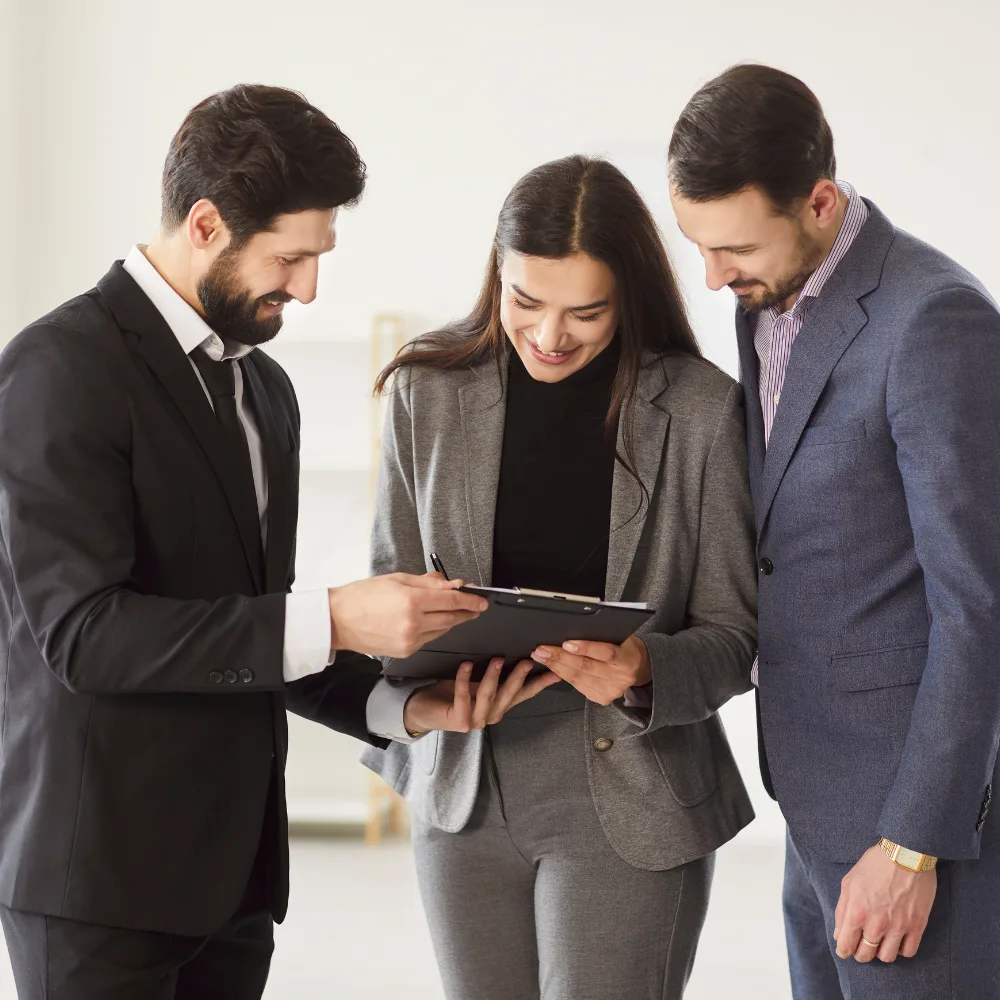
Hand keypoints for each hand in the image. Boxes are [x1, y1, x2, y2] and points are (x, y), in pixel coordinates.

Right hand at [328, 573, 486, 658]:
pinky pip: (429, 640)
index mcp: (412, 601)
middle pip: (451, 618)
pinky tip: (435, 623)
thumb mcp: (398, 579)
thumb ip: (428, 583)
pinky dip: (435, 630)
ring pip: (442, 631)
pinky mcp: (406, 652)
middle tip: (476, 607)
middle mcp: (413, 623)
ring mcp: (410, 640)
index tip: (481, 600)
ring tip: (458, 612)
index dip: (470, 600)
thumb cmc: (363, 596)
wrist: (339, 620)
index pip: (451, 600)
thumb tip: (452, 584)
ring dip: (452, 621)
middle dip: (466, 612)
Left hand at [403, 658, 560, 732]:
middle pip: (510, 695)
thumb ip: (493, 674)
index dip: (540, 684)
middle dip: (520, 677)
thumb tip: (510, 651)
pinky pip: (463, 697)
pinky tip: (466, 664)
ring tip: (498, 659)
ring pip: (489, 696)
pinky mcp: (459, 720)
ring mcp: (475, 720)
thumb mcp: (476, 682)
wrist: (422, 710)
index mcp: (498, 705)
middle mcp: (490, 715)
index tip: (555, 672)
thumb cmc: (449, 693)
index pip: (524, 694)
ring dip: (494, 677)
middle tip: (527, 660)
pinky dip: (464, 679)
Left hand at [531, 635, 651, 705]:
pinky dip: (562, 676)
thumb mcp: (621, 636)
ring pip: (578, 678)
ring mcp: (611, 691)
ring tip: (541, 657)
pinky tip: (552, 667)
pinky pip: (578, 686)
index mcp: (628, 659)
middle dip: (560, 657)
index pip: (605, 653)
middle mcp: (620, 678)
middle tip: (542, 649)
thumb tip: (573, 628)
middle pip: (586, 667)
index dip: (585, 648)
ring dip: (556, 667)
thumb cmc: (625, 647)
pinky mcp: (602, 698)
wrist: (637, 668)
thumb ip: (602, 635)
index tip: (566, 643)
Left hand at [833, 845, 936, 962]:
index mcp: (857, 911)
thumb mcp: (849, 882)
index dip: (843, 951)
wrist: (906, 854)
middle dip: (860, 953)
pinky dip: (901, 949)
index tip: (845, 951)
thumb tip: (839, 933)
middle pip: (865, 955)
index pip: (846, 944)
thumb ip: (842, 909)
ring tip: (879, 942)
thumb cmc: (874, 865)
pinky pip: (908, 952)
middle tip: (861, 946)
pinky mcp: (917, 926)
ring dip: (880, 952)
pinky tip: (897, 939)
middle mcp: (876, 923)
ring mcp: (898, 926)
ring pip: (887, 957)